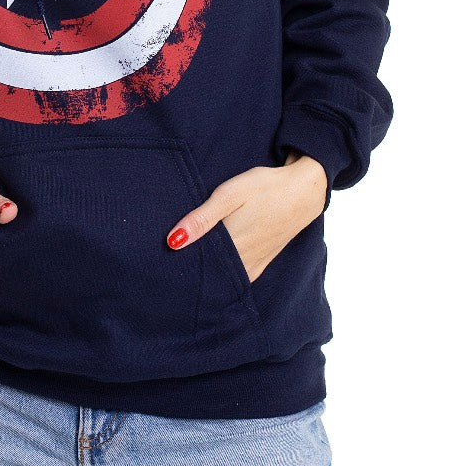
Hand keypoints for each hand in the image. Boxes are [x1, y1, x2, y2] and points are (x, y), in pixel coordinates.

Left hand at [165, 151, 327, 281]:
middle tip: (167, 265)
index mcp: (231, 243)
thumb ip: (202, 219)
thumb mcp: (230, 195)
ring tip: (185, 265)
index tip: (160, 261)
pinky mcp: (260, 265)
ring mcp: (253, 265)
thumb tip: (173, 241)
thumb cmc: (265, 187)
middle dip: (188, 269)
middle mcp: (241, 261)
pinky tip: (212, 267)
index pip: (195, 262)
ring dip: (205, 272)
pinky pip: (237, 278)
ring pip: (221, 277)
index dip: (177, 262)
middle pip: (207, 272)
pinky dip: (223, 275)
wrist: (304, 192)